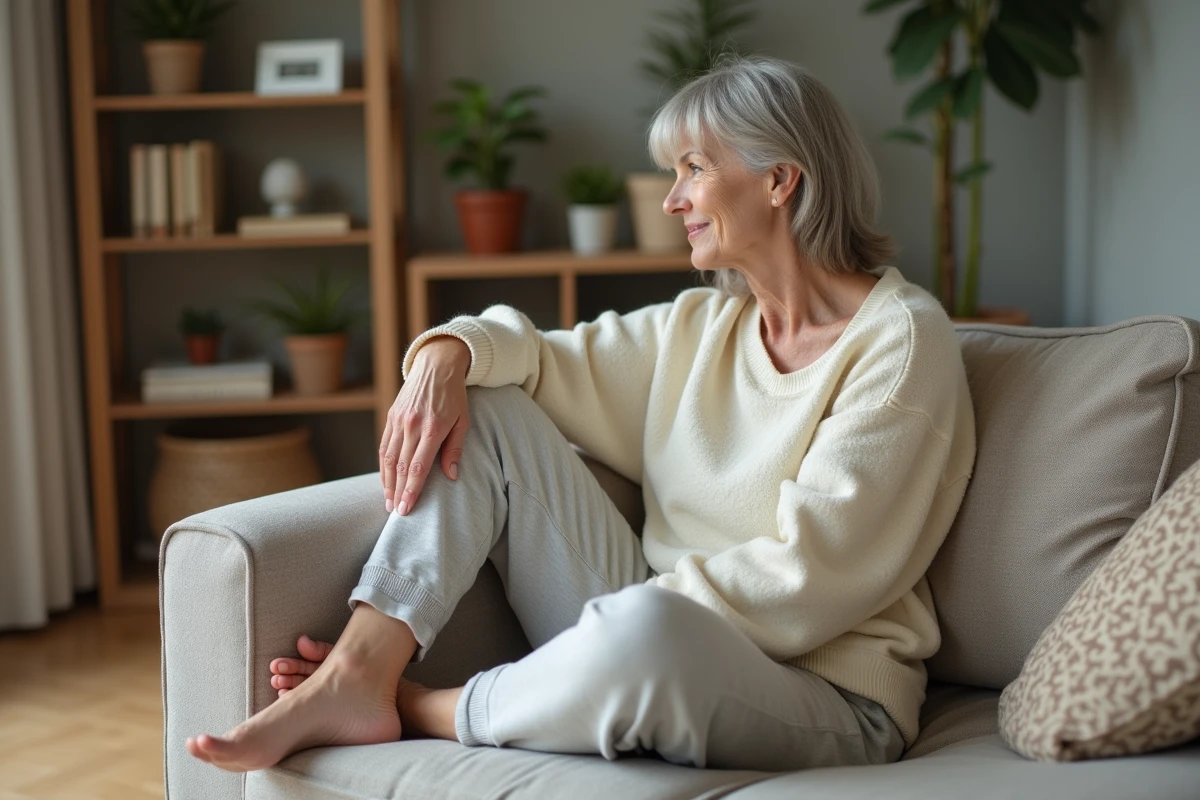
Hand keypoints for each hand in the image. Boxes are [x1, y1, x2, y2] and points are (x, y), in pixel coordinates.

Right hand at [379, 337, 470, 514]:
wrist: (436, 365)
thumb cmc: (455, 396)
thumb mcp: (463, 421)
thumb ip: (455, 449)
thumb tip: (451, 476)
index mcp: (433, 428)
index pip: (418, 467)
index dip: (411, 491)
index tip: (407, 509)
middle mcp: (412, 425)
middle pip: (400, 467)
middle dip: (397, 492)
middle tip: (395, 512)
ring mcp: (399, 420)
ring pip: (388, 458)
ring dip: (387, 482)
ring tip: (387, 501)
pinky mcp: (391, 416)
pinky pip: (384, 445)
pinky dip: (383, 465)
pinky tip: (385, 479)